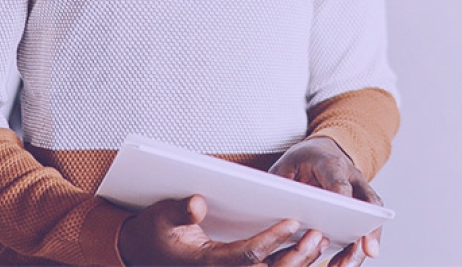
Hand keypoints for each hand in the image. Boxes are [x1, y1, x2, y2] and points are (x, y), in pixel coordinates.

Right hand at [117, 194, 329, 265]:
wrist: (142, 254)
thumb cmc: (154, 233)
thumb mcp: (161, 217)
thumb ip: (179, 210)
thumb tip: (198, 202)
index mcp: (208, 263)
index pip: (248, 255)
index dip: (273, 238)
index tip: (293, 220)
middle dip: (296, 255)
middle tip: (318, 233)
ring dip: (299, 262)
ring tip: (319, 239)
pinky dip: (289, 264)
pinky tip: (307, 250)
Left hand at [269, 137, 383, 266]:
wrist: (321, 151)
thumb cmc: (301, 160)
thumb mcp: (286, 164)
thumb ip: (281, 184)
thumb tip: (269, 209)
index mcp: (331, 164)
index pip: (339, 180)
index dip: (342, 195)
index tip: (343, 211)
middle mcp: (352, 179)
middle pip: (367, 206)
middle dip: (368, 229)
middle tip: (368, 251)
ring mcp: (360, 195)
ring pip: (371, 223)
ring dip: (360, 248)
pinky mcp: (360, 212)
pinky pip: (363, 233)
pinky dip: (353, 251)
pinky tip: (338, 265)